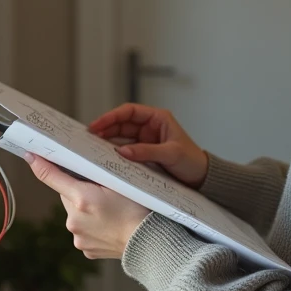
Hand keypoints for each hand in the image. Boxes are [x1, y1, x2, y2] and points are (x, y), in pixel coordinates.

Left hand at [25, 152, 151, 259]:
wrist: (150, 243)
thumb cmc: (140, 209)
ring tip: (110, 210)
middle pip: (68, 195)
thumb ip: (96, 172)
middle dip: (79, 189)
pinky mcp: (85, 249)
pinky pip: (83, 230)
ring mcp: (78, 237)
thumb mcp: (120, 181)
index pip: (52, 177)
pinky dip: (92, 225)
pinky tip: (109, 224)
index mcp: (82, 199)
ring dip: (86, 208)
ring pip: (75, 213)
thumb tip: (79, 163)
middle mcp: (74, 220)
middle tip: (101, 189)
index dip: (40, 164)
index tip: (31, 155)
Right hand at [88, 103, 209, 188]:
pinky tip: (105, 157)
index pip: (129, 111)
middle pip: (122, 123)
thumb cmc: (192, 161)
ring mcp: (146, 140)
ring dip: (108, 141)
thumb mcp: (170, 154)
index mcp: (158, 118)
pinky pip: (126, 150)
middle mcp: (150, 127)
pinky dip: (115, 152)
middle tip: (89, 137)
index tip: (97, 125)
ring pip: (121, 137)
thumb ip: (146, 151)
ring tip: (93, 148)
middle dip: (106, 129)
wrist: (201, 178)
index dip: (111, 116)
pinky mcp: (144, 154)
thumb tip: (122, 150)